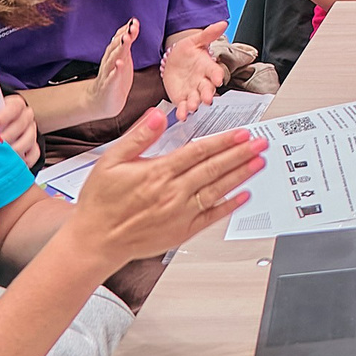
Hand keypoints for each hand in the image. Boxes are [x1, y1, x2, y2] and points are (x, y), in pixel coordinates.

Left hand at [0, 93, 39, 169]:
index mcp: (15, 105)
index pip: (15, 107)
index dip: (3, 115)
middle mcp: (26, 117)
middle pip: (22, 124)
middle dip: (6, 136)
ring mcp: (31, 133)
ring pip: (29, 140)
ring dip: (14, 149)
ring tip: (0, 155)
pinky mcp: (34, 148)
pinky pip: (34, 154)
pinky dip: (23, 160)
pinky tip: (10, 163)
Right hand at [64, 109, 264, 275]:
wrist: (95, 240)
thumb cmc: (101, 202)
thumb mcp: (111, 161)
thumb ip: (139, 137)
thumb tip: (158, 115)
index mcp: (158, 172)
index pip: (199, 151)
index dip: (223, 141)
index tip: (242, 133)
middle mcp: (173, 193)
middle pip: (214, 168)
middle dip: (240, 153)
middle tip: (260, 143)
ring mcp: (180, 213)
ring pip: (217, 189)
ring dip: (241, 175)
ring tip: (258, 162)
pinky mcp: (182, 231)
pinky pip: (211, 216)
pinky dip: (229, 206)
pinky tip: (243, 195)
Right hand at [90, 18, 139, 121]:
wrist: (102, 102)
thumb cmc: (115, 79)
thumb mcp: (124, 59)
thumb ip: (127, 44)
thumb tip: (133, 26)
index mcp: (114, 55)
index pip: (119, 40)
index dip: (126, 31)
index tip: (134, 21)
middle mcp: (109, 62)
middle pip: (115, 47)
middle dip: (123, 36)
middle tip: (131, 27)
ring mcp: (108, 74)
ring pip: (112, 59)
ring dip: (118, 49)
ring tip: (125, 39)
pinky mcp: (108, 86)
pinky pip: (111, 77)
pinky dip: (115, 70)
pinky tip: (119, 64)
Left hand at [160, 21, 228, 116]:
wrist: (173, 61)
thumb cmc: (187, 51)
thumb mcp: (195, 40)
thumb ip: (208, 34)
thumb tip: (223, 23)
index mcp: (208, 68)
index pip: (215, 72)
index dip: (217, 76)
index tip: (218, 79)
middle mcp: (203, 81)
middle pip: (207, 89)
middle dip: (207, 94)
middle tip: (207, 98)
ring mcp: (193, 91)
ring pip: (196, 99)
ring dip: (195, 104)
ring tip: (193, 106)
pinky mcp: (182, 99)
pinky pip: (184, 107)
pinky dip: (183, 112)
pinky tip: (181, 116)